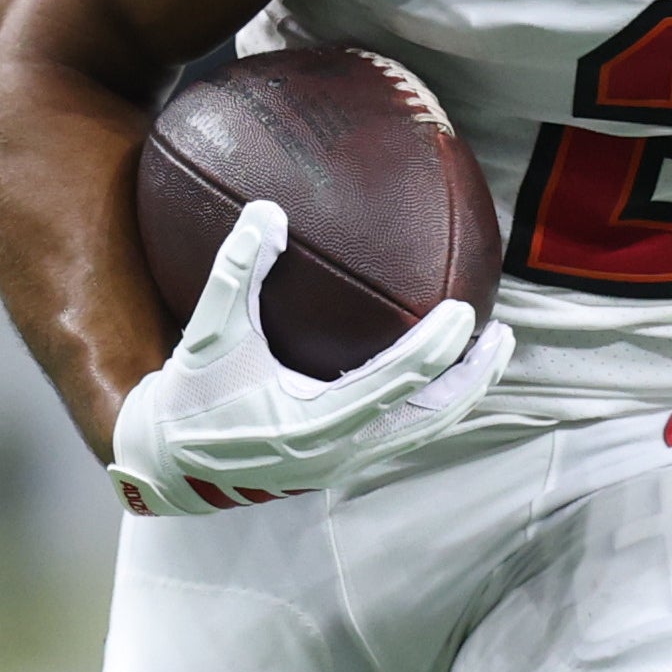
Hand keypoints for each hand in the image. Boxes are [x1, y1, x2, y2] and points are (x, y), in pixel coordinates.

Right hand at [106, 198, 509, 518]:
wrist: (169, 461)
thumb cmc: (191, 393)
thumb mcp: (208, 330)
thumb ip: (237, 270)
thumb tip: (268, 208)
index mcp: (316, 421)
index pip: (398, 383)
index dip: (437, 349)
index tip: (465, 310)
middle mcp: (341, 450)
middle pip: (431, 416)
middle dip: (472, 376)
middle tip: (502, 332)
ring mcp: (346, 462)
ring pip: (424, 430)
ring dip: (461, 393)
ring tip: (490, 351)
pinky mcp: (343, 462)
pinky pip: (404, 432)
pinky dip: (432, 403)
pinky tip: (442, 372)